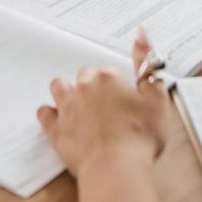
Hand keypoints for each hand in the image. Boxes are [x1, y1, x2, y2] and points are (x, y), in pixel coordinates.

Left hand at [37, 33, 167, 177]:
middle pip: (85, 76)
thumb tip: (140, 33)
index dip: (119, 88)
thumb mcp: (157, 99)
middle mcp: (84, 87)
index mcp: (108, 78)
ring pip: (59, 87)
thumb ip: (147, 64)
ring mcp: (67, 107)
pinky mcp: (56, 129)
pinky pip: (44, 113)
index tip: (126, 102)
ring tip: (80, 107)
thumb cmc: (140, 138)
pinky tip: (59, 120)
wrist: (117, 168)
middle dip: (94, 87)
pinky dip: (50, 115)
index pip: (111, 74)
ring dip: (67, 92)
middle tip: (107, 108)